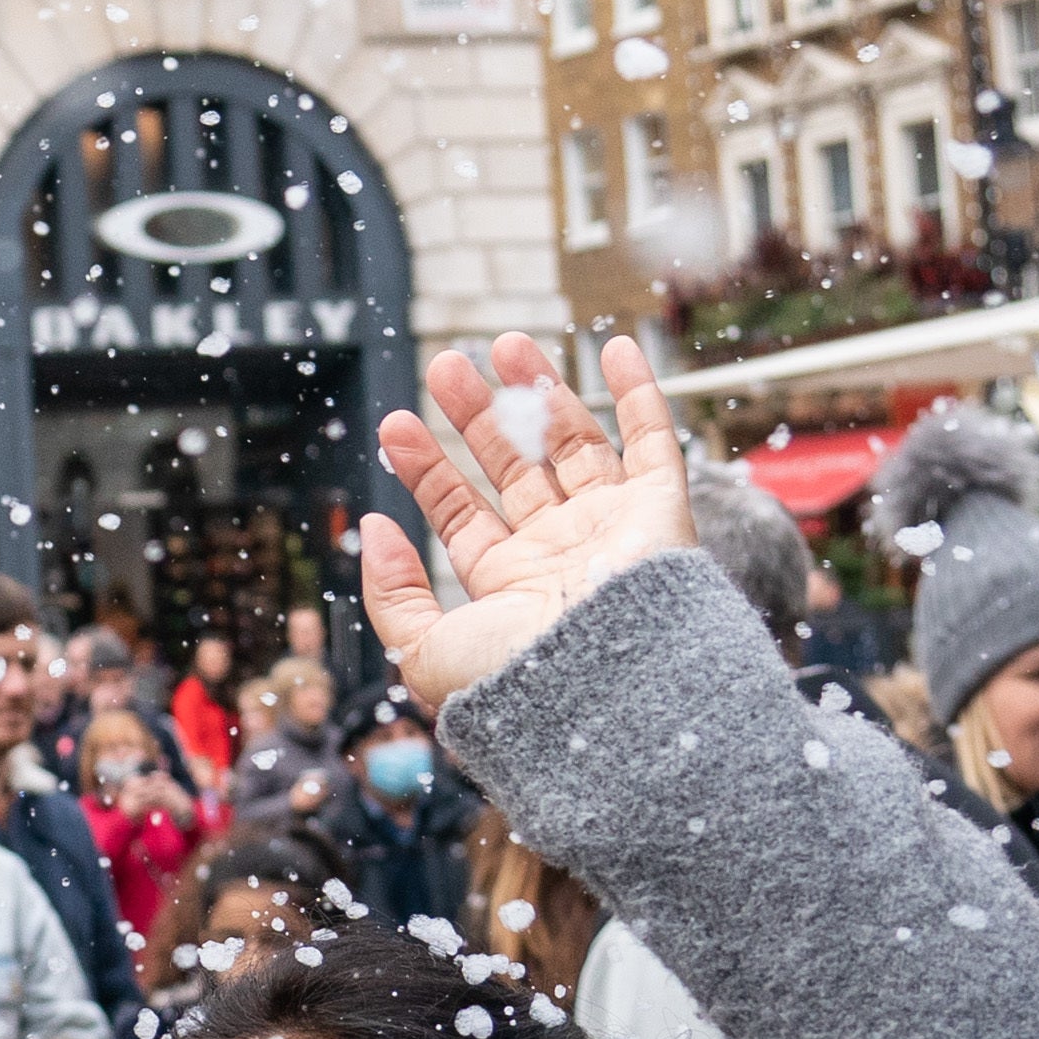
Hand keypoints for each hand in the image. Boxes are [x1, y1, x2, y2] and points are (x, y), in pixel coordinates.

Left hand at [358, 334, 694, 713]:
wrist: (607, 695)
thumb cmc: (517, 681)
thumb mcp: (423, 649)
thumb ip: (392, 594)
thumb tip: (375, 529)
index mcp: (510, 588)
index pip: (463, 514)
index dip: (428, 468)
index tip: (394, 424)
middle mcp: (563, 556)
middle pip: (516, 468)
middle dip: (481, 416)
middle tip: (445, 366)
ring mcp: (614, 531)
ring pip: (575, 445)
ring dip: (542, 392)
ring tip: (503, 343)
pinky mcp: (663, 513)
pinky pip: (655, 442)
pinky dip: (639, 392)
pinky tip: (613, 347)